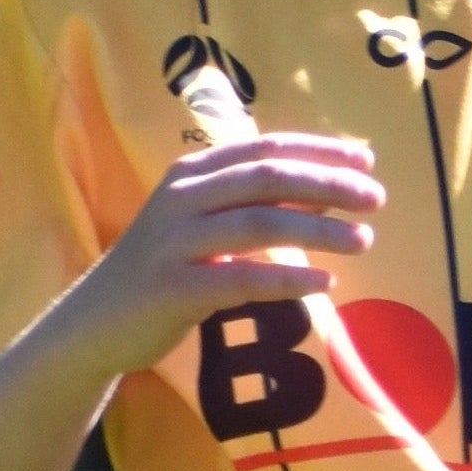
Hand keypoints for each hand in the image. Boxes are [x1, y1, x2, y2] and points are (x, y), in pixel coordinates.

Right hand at [60, 132, 385, 376]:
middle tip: (376, 199)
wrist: (95, 323)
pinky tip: (324, 283)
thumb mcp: (201, 223)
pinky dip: (289, 278)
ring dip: (319, 229)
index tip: (367, 159)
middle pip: (267, 177)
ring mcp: (175, 241)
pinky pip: (243, 278)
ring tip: (363, 240)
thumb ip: (251, 203)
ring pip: (260, 223)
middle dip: (328, 183)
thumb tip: (327, 190)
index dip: (319, 149)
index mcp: (192, 172)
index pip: (265, 147)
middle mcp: (182, 197)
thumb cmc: (161, 270)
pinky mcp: (175, 288)